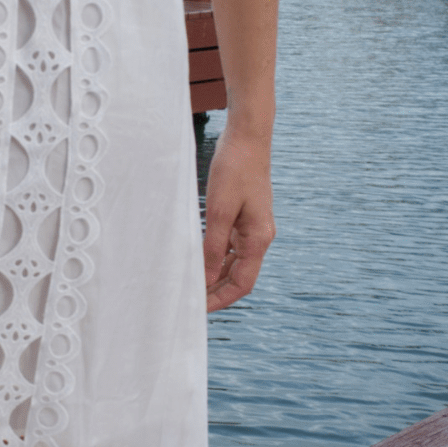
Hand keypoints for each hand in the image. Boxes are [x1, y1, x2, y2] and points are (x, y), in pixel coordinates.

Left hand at [202, 125, 274, 312]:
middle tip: (188, 301)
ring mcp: (252, 227)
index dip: (221, 299)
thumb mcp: (219, 209)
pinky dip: (214, 256)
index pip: (242, 284)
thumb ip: (213, 246)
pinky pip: (229, 246)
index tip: (198, 310)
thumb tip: (206, 278)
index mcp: (259, 238)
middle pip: (238, 276)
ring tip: (188, 284)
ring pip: (233, 263)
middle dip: (215, 291)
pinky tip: (195, 259)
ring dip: (213, 275)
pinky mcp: (244, 217)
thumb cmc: (234, 168)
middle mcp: (259, 237)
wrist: (247, 137)